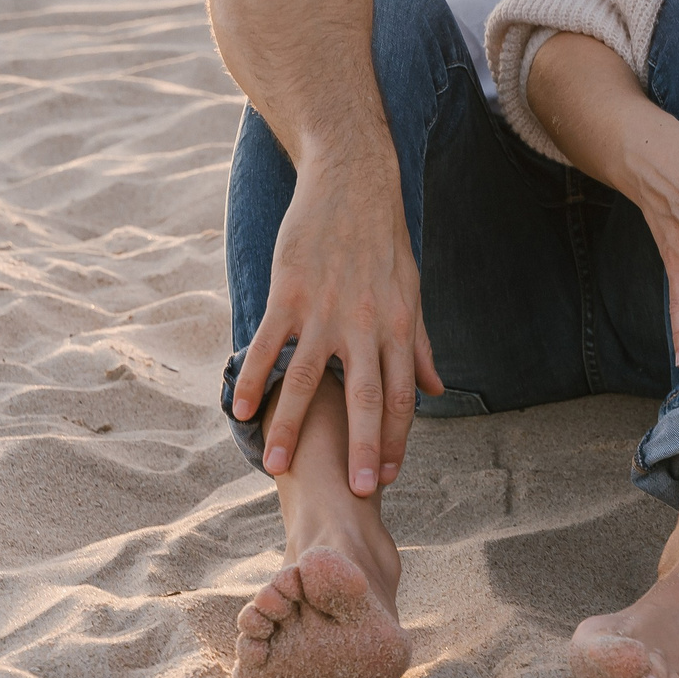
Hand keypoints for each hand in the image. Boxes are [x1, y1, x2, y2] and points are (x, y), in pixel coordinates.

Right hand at [231, 159, 441, 495]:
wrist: (353, 184)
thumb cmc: (384, 243)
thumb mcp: (411, 293)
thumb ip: (419, 347)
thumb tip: (438, 392)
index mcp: (398, 327)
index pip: (401, 396)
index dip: (395, 439)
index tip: (386, 477)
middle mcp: (365, 325)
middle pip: (365, 397)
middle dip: (361, 447)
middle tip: (354, 493)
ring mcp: (324, 310)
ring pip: (307, 380)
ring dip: (292, 427)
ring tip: (278, 467)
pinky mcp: (288, 293)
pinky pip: (268, 345)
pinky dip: (252, 379)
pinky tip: (240, 411)